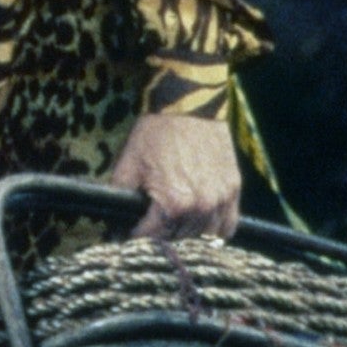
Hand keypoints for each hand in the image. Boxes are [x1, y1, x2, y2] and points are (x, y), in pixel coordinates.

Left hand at [110, 111, 241, 239]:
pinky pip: (227, 226)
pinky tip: (198, 220)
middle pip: (176, 237)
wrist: (188, 109)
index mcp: (174, 203)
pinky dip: (212, 228)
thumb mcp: (128, 165)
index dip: (133, 235)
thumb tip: (112, 224)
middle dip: (158, 233)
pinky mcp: (234, 191)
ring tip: (170, 218)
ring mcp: (221, 200)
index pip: (150, 236)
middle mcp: (202, 206)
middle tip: (147, 221)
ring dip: (184, 231)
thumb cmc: (155, 134)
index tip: (126, 232)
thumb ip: (120, 198)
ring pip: (201, 235)